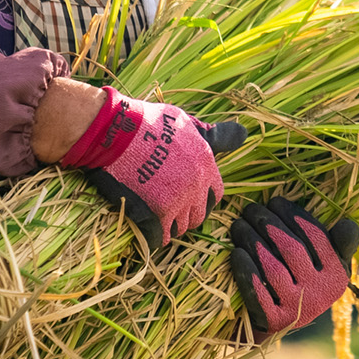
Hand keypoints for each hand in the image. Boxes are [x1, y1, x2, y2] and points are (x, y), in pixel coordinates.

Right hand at [62, 86, 247, 247]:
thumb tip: (243, 136)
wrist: (115, 132)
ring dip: (170, 224)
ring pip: (181, 227)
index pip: (215, 193)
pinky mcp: (155, 214)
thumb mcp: (187, 123)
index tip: (189, 195)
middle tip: (170, 207)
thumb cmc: (148, 122)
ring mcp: (177, 202)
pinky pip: (161, 236)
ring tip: (155, 215)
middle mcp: (197, 186)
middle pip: (200, 214)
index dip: (203, 196)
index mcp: (206, 165)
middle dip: (188, 213)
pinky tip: (146, 228)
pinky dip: (155, 236)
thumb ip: (215, 137)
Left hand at [229, 197, 358, 338]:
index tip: (275, 201)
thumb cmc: (303, 285)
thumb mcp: (327, 266)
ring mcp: (297, 309)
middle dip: (269, 224)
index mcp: (337, 276)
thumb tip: (347, 223)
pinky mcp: (274, 322)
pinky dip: (246, 271)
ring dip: (253, 241)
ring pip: (273, 268)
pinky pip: (257, 292)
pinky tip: (236, 253)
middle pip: (292, 250)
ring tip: (239, 225)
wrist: (278, 326)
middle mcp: (321, 294)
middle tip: (251, 209)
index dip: (294, 216)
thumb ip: (337, 244)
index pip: (316, 238)